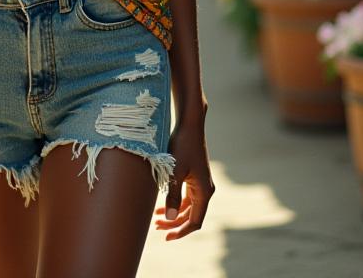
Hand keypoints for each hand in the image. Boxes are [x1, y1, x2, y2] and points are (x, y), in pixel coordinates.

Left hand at [154, 118, 214, 239]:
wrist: (190, 125)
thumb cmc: (182, 146)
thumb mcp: (175, 171)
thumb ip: (172, 196)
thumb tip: (169, 219)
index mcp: (204, 192)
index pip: (194, 221)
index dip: (181, 232)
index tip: (166, 237)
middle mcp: (206, 190)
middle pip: (191, 216)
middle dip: (174, 223)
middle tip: (156, 228)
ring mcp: (201, 183)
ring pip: (188, 207)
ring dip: (174, 214)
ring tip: (156, 219)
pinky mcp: (195, 176)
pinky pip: (187, 197)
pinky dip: (176, 203)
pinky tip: (161, 204)